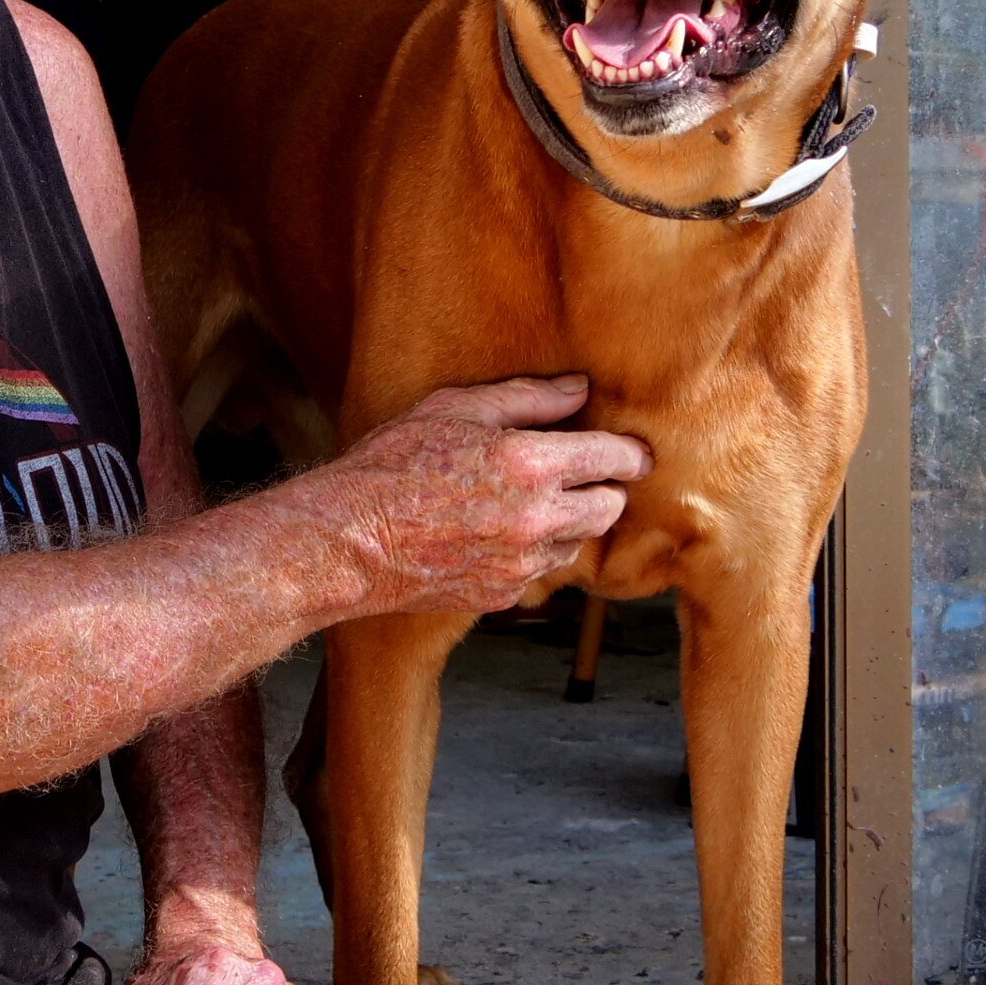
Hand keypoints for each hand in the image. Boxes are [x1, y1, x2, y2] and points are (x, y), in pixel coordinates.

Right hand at [320, 375, 650, 616]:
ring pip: (577, 543)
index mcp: (530, 463)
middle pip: (609, 508)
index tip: (636, 453)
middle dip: (606, 490)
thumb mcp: (454, 409)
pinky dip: (532, 552)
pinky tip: (496, 533)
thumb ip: (526, 398)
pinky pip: (540, 571)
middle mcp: (537, 518)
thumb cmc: (392, 464)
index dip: (630, 454)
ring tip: (530, 503)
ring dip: (568, 522)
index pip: (612, 458)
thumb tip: (578, 390)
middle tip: (588, 475)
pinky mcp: (503, 594)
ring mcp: (522, 562)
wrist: (349, 541)